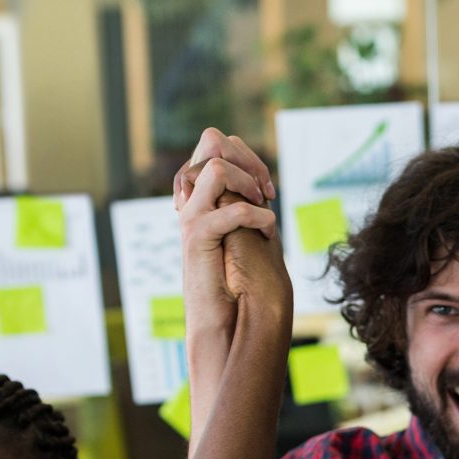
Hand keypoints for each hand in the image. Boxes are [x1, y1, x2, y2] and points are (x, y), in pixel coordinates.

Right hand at [173, 129, 284, 322]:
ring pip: (217, 167)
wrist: (222, 318)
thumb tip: (259, 172)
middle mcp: (190, 198)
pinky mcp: (196, 237)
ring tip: (261, 208)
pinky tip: (267, 234)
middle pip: (212, 141)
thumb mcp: (243, 227)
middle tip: (266, 193)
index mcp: (200, 192)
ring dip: (249, 183)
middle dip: (250, 160)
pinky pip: (231, 210)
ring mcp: (190, 215)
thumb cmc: (237, 278)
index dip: (249, 157)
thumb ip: (243, 198)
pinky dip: (259, 218)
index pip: (217, 143)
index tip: (268, 191)